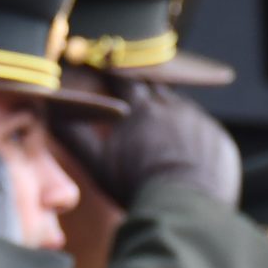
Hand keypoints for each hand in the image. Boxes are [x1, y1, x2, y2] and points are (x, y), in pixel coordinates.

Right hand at [54, 78, 240, 207]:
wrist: (185, 207)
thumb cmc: (135, 186)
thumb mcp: (97, 163)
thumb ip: (73, 135)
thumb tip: (50, 111)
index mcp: (140, 108)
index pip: (123, 77)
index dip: (113, 69)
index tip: (106, 59)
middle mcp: (172, 106)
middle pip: (155, 87)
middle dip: (144, 88)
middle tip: (136, 96)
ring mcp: (199, 121)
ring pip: (180, 109)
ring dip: (168, 115)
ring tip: (160, 135)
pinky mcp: (218, 139)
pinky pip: (203, 131)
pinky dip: (192, 137)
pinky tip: (185, 156)